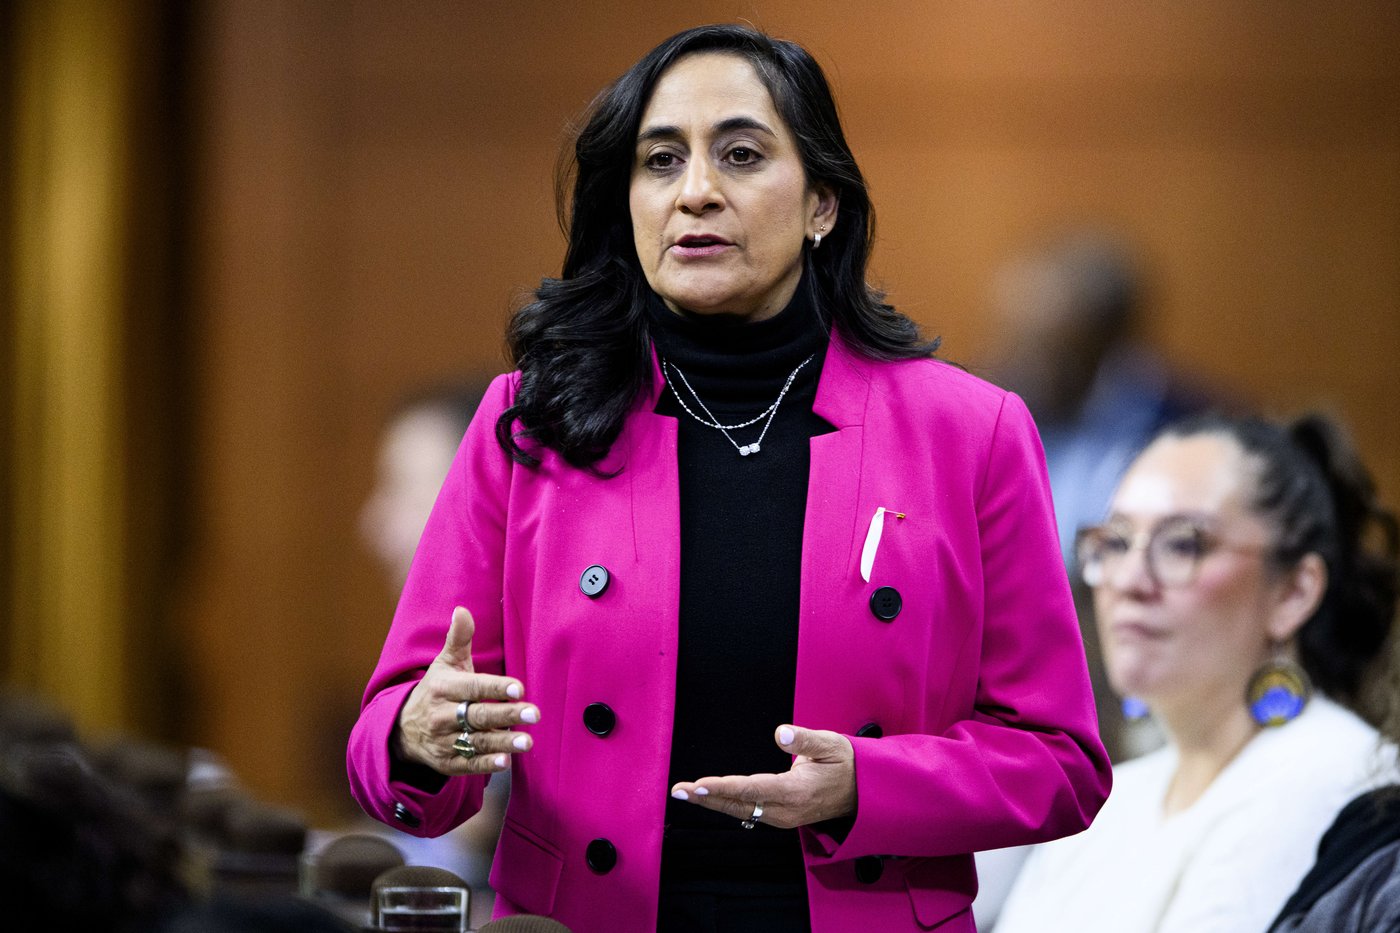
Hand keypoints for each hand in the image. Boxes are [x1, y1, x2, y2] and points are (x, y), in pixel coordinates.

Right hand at [394, 606, 539, 775]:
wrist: (402, 729)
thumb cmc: (436, 690)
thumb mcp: (444, 663)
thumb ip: (459, 638)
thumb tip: (462, 610)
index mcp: (444, 688)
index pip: (473, 687)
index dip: (495, 688)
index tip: (518, 688)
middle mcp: (442, 715)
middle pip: (478, 715)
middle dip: (506, 715)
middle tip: (533, 714)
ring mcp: (444, 741)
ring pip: (476, 741)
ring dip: (502, 742)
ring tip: (526, 742)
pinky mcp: (447, 762)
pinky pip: (468, 765)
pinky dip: (486, 764)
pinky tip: (505, 762)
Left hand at [669, 725, 855, 828]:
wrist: (863, 792)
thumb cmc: (846, 764)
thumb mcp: (833, 745)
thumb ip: (806, 740)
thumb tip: (782, 733)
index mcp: (796, 792)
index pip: (752, 790)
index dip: (723, 788)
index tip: (699, 785)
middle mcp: (785, 810)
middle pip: (739, 805)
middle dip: (707, 797)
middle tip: (678, 790)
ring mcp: (782, 816)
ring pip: (740, 810)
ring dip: (712, 801)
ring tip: (685, 792)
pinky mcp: (779, 816)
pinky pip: (747, 811)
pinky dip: (725, 803)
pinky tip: (709, 797)